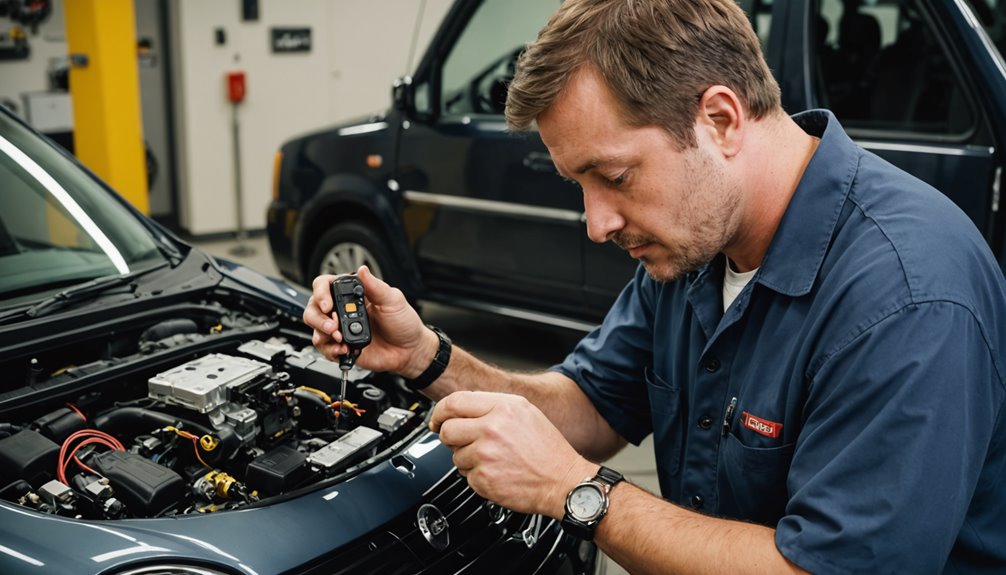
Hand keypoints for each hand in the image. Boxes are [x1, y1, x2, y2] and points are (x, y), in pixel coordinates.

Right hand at [303, 266, 434, 375]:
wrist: (409, 350)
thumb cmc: (404, 323)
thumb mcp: (393, 301)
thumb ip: (375, 286)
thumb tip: (362, 270)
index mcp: (353, 295)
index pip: (325, 286)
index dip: (321, 293)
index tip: (328, 304)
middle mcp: (343, 311)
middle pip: (314, 309)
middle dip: (318, 318)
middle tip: (332, 325)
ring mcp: (341, 329)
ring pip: (316, 329)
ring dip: (324, 334)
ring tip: (341, 338)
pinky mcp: (342, 347)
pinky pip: (325, 348)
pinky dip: (331, 349)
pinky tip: (344, 349)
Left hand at [430, 391, 595, 516]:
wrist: (564, 481)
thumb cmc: (547, 449)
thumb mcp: (524, 413)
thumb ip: (492, 406)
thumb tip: (461, 409)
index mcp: (503, 408)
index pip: (454, 402)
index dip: (439, 412)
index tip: (437, 420)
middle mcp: (492, 429)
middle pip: (448, 430)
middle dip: (450, 438)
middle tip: (464, 442)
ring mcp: (486, 455)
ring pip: (455, 456)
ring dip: (467, 459)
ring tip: (493, 459)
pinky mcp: (484, 479)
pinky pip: (465, 476)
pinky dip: (477, 476)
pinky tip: (497, 472)